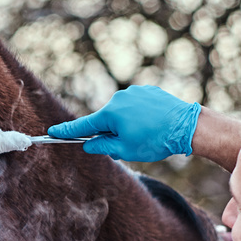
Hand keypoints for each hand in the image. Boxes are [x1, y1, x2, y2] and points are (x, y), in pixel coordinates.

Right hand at [48, 85, 200, 161]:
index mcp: (110, 114)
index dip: (67, 131)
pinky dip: (140, 116)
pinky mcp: (148, 91)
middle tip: (129, 145)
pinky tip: (154, 124)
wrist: (188, 125)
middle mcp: (119, 99)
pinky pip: (137, 106)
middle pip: (105, 120)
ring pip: (122, 113)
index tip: (52, 132)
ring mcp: (135, 92)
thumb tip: (89, 144)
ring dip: (127, 124)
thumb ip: (103, 146)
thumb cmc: (155, 140)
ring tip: (147, 135)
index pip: (83, 126)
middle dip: (111, 133)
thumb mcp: (125, 150)